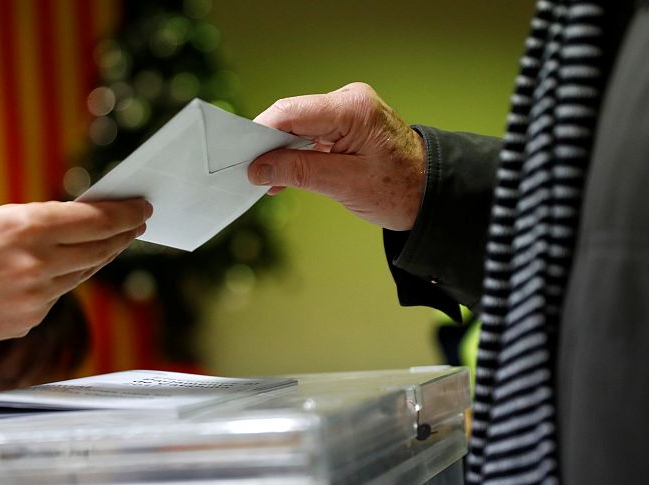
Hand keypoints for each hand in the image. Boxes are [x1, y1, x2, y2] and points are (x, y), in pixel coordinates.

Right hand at [0, 199, 150, 341]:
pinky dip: (62, 280)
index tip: (143, 208)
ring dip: (100, 256)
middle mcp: (38, 262)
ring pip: (84, 272)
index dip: (125, 214)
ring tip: (110, 243)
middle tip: (137, 224)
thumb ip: (44, 222)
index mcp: (28, 227)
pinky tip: (54, 271)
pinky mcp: (33, 319)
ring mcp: (37, 295)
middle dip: (123, 235)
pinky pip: (59, 294)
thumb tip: (86, 222)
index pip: (96, 220)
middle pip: (101, 248)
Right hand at [248, 82, 425, 230]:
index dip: (260, 133)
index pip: (290, 112)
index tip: (242, 159)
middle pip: (291, 116)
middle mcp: (349, 101)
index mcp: (352, 108)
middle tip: (249, 172)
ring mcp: (348, 111)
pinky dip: (296, 154)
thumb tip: (258, 169)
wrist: (432, 193)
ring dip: (281, 152)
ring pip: (298, 126)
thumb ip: (298, 172)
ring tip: (266, 180)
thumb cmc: (399, 189)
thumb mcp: (344, 185)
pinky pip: (310, 134)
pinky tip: (283, 177)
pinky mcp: (347, 124)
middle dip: (267, 144)